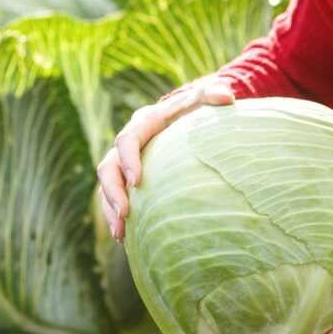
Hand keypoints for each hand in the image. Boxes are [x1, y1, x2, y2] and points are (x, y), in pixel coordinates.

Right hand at [96, 76, 235, 241]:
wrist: (187, 119)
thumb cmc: (198, 109)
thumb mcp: (205, 99)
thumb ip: (213, 94)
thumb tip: (226, 97)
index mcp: (143, 123)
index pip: (127, 140)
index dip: (128, 160)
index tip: (137, 181)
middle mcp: (128, 143)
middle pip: (108, 168)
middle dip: (112, 192)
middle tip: (124, 214)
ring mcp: (124, 163)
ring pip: (106, 188)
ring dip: (110, 211)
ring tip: (121, 234)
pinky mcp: (127, 180)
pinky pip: (114, 199)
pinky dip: (117, 218)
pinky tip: (125, 239)